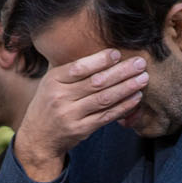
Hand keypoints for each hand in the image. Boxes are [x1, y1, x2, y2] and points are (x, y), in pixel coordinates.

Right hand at [13, 48, 150, 182]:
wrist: (38, 137)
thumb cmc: (49, 103)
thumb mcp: (50, 82)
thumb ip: (68, 66)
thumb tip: (93, 45)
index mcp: (53, 80)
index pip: (78, 68)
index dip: (100, 60)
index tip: (117, 53)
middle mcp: (60, 97)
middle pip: (96, 82)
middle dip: (121, 72)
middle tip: (140, 63)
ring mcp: (70, 115)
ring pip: (104, 99)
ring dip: (126, 88)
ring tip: (143, 79)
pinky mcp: (81, 130)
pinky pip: (106, 116)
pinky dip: (123, 106)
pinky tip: (135, 98)